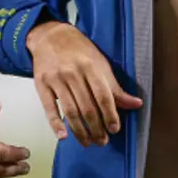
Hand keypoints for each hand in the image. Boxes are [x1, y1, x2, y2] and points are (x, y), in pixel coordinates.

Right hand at [26, 21, 142, 146]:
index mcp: (90, 66)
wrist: (51, 35)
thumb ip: (115, 87)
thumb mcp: (100, 64)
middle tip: (102, 141)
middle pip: (87, 107)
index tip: (114, 129)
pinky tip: (63, 136)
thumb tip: (136, 104)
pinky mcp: (41, 84)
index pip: (103, 96)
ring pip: (70, 111)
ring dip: (80, 131)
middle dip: (97, 128)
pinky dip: (55, 124)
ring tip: (88, 142)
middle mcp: (72, 73)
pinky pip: (49, 108)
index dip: (110, 115)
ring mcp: (56, 79)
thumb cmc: (78, 50)